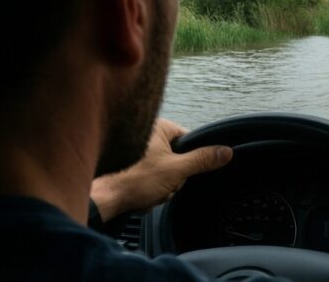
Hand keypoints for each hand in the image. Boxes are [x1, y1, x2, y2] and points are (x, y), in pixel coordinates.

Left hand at [90, 118, 232, 221]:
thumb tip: (226, 151)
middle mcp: (143, 133)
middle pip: (175, 159)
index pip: (187, 140)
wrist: (102, 199)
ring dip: (160, 187)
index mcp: (157, 127)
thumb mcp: (176, 170)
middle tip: (162, 186)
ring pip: (162, 171)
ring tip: (147, 192)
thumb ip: (203, 160)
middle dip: (172, 179)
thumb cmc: (134, 179)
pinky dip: (146, 189)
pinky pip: (147, 177)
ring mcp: (132, 150)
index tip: (180, 173)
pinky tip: (138, 195)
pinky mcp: (124, 165)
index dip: (188, 160)